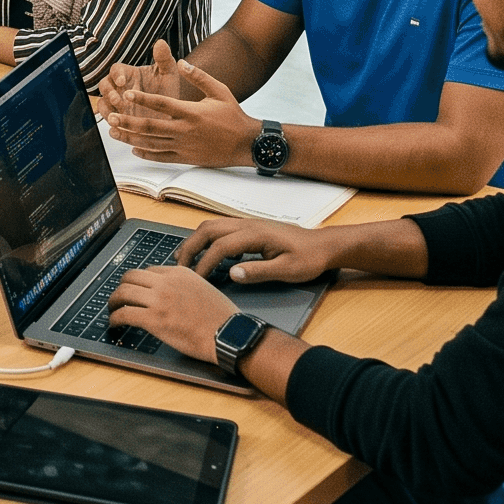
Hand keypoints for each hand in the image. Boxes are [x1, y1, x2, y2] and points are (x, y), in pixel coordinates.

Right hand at [97, 39, 183, 122]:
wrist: (173, 113)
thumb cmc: (168, 90)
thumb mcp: (169, 75)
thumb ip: (164, 59)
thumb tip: (161, 43)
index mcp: (128, 74)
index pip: (116, 69)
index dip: (117, 74)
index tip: (123, 81)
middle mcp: (119, 88)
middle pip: (104, 86)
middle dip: (109, 93)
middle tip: (118, 100)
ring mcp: (117, 105)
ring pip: (103, 104)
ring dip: (106, 110)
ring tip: (114, 118)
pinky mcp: (119, 120)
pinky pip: (110, 121)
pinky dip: (112, 126)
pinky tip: (117, 131)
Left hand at [105, 264, 237, 363]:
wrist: (229, 334)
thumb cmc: (222, 317)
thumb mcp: (204, 288)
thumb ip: (184, 286)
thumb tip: (170, 293)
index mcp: (179, 273)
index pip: (148, 271)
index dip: (139, 282)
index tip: (135, 290)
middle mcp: (166, 282)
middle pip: (130, 277)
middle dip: (121, 287)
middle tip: (118, 298)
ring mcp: (159, 300)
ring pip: (122, 293)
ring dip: (112, 301)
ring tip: (111, 309)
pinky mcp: (154, 319)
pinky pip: (124, 314)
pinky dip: (114, 318)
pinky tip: (114, 324)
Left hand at [108, 56, 258, 167]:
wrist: (247, 144)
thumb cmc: (233, 115)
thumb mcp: (219, 91)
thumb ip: (199, 76)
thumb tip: (181, 62)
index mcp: (192, 112)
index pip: (162, 104)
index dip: (143, 99)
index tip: (127, 94)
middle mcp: (185, 130)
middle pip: (150, 126)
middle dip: (128, 122)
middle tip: (111, 117)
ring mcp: (184, 146)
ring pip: (152, 144)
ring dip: (130, 139)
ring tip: (114, 132)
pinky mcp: (186, 159)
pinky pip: (161, 158)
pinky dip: (146, 154)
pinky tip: (134, 150)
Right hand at [174, 216, 339, 285]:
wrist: (324, 245)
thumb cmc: (309, 258)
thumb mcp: (288, 270)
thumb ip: (259, 271)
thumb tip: (232, 273)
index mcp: (255, 234)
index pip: (220, 247)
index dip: (205, 263)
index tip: (195, 280)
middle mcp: (248, 224)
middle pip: (208, 230)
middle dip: (191, 247)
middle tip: (180, 266)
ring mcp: (248, 223)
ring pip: (212, 226)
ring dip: (196, 241)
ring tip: (186, 259)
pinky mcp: (251, 228)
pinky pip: (222, 229)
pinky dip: (208, 240)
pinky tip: (210, 255)